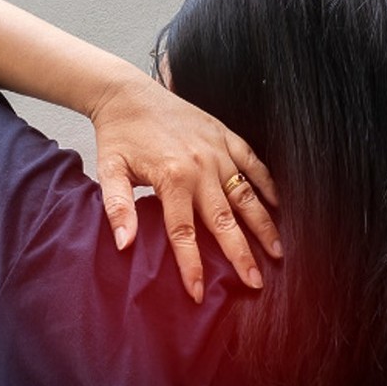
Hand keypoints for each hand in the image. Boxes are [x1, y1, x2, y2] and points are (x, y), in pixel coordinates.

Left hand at [90, 70, 281, 302]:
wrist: (127, 92)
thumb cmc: (119, 135)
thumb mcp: (109, 170)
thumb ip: (118, 208)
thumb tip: (125, 245)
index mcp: (172, 179)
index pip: (184, 234)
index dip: (192, 267)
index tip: (199, 293)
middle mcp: (201, 167)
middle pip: (225, 222)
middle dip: (242, 255)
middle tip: (256, 283)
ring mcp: (218, 151)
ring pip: (246, 196)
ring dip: (264, 225)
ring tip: (277, 252)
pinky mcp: (226, 136)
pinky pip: (253, 164)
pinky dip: (267, 185)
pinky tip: (278, 206)